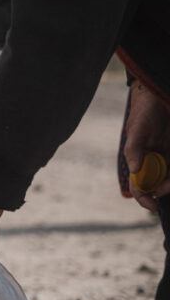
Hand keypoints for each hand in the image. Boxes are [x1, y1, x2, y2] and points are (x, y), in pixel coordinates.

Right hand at [124, 81, 169, 210]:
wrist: (159, 95)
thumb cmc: (144, 113)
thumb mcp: (136, 131)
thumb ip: (133, 151)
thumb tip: (135, 170)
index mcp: (139, 161)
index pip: (139, 186)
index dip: (144, 198)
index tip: (152, 205)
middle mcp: (154, 162)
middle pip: (158, 185)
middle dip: (163, 189)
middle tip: (168, 186)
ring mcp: (168, 157)